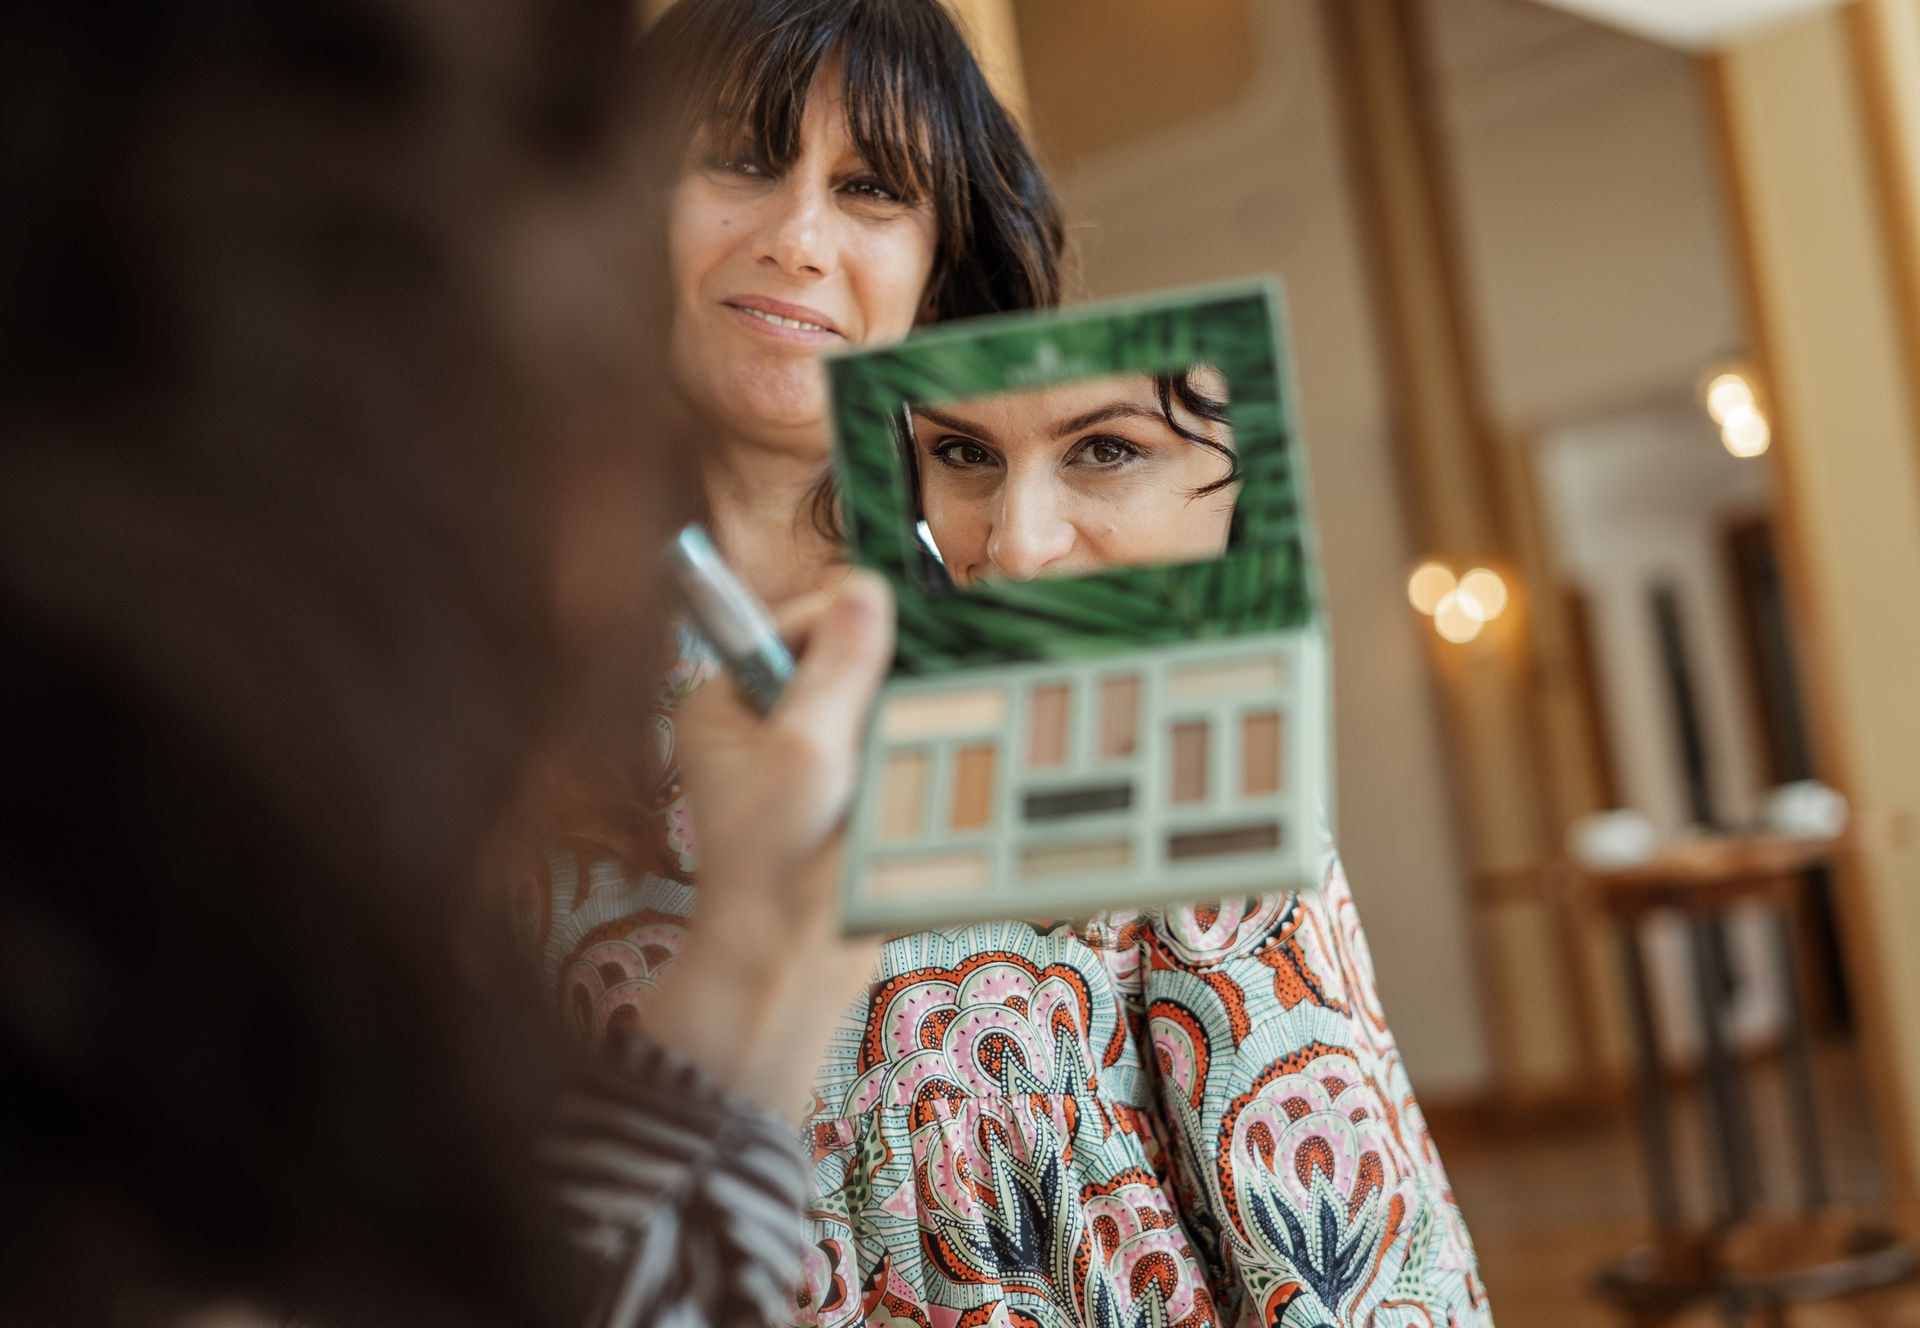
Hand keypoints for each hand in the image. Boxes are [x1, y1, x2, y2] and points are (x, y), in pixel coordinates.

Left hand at [636, 570, 892, 1115]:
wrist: (791, 971)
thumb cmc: (778, 864)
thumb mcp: (806, 752)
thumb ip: (837, 671)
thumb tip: (866, 586)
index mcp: (725, 702)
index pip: (792, 623)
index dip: (847, 620)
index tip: (901, 633)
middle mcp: (762, 723)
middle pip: (838, 658)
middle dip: (884, 670)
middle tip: (919, 688)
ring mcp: (807, 760)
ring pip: (873, 701)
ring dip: (905, 710)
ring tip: (930, 725)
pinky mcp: (849, 794)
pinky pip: (891, 743)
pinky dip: (915, 746)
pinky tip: (939, 755)